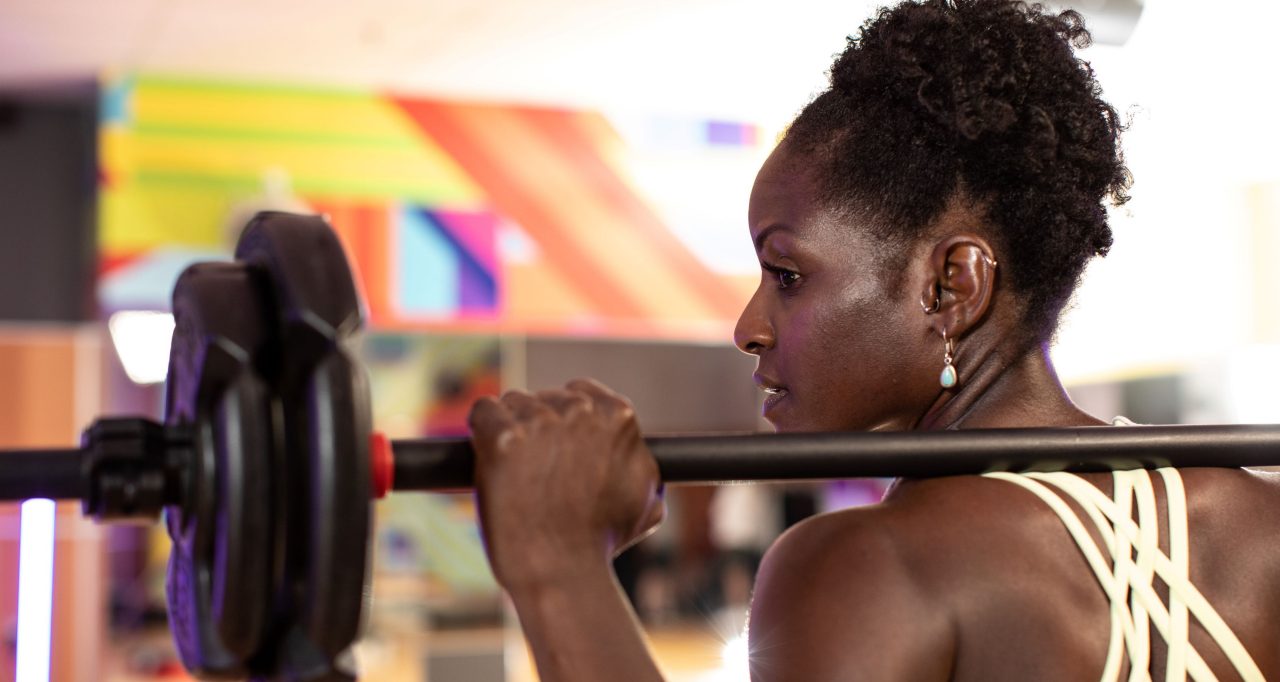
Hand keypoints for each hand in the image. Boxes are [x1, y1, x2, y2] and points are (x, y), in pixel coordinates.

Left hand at [468, 379, 664, 592]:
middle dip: (537, 427)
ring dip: (510, 429)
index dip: (565, 421)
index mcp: (618, 416)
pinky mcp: (502, 438)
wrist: (562, 572)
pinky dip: (481, 431)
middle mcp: (580, 411)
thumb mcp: (646, 499)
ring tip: (515, 472)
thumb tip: (636, 451)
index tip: (557, 447)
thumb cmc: (601, 543)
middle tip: (535, 468)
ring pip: (513, 403)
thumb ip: (638, 462)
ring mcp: (540, 422)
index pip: (581, 393)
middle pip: (545, 398)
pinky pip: (483, 412)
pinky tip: (490, 456)